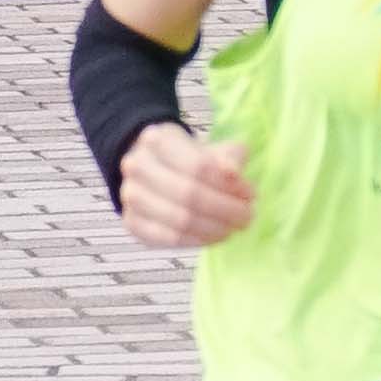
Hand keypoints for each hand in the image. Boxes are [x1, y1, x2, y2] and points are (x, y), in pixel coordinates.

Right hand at [116, 125, 256, 249]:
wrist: (155, 169)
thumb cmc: (189, 159)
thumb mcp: (211, 149)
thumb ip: (229, 157)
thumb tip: (233, 173)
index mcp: (157, 139)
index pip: (198, 166)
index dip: (229, 185)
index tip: (250, 194)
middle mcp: (137, 165)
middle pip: (189, 194)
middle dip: (225, 210)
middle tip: (247, 216)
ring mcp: (130, 195)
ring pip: (179, 220)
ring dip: (215, 228)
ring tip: (234, 227)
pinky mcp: (132, 222)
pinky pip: (169, 238)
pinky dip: (198, 240)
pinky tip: (215, 236)